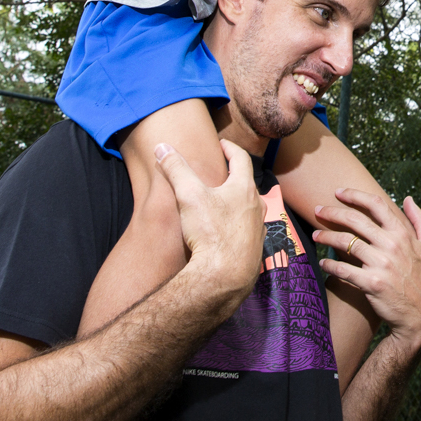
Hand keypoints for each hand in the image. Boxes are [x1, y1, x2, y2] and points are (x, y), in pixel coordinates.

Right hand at [156, 140, 262, 314]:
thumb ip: (176, 169)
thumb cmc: (210, 232)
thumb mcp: (188, 195)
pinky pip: (248, 231)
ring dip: (238, 202)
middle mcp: (257, 206)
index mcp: (244, 189)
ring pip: (250, 208)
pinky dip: (238, 225)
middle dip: (234, 175)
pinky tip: (228, 232)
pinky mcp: (255, 249)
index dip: (230, 148)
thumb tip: (162, 147)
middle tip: (222, 171)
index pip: (241, 159)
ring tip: (224, 202)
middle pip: (247, 184)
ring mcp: (258, 229)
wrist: (225, 276)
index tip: (222, 144)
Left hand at [314, 191, 420, 347]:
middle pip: (356, 220)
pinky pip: (344, 270)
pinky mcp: (371, 283)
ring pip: (346, 243)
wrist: (420, 315)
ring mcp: (382, 264)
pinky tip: (323, 262)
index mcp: (404, 234)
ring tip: (315, 234)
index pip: (376, 205)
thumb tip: (408, 199)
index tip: (339, 192)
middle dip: (333, 212)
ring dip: (327, 236)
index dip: (355, 195)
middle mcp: (392, 246)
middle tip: (317, 209)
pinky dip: (330, 265)